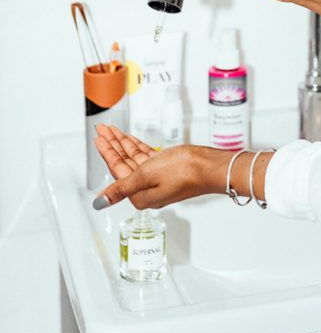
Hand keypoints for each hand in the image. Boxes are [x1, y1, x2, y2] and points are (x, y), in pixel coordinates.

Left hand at [93, 124, 225, 209]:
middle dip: (112, 145)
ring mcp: (157, 179)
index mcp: (139, 195)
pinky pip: (146, 157)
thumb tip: (99, 203)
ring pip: (134, 158)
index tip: (99, 137)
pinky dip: (137, 147)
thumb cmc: (183, 171)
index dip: (107, 152)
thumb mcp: (146, 176)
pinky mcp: (167, 169)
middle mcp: (146, 189)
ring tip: (112, 130)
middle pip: (124, 163)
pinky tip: (130, 139)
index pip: (117, 170)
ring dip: (123, 144)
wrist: (209, 166)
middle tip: (103, 129)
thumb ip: (121, 187)